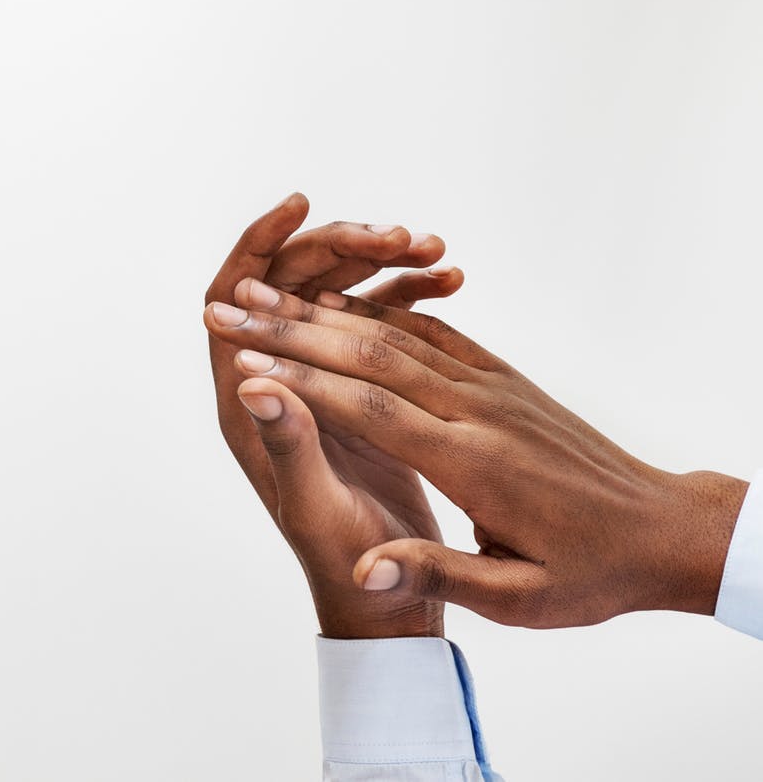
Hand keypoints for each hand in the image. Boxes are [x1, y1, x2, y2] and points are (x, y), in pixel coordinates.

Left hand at [205, 194, 462, 639]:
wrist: (391, 601)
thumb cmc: (346, 565)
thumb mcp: (315, 507)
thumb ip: (287, 445)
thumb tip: (253, 380)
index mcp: (248, 402)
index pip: (233, 298)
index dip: (258, 246)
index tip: (301, 205)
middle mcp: (280, 381)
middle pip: (292, 286)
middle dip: (342, 249)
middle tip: (400, 237)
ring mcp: (322, 384)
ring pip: (339, 297)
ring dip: (383, 266)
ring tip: (435, 251)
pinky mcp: (364, 394)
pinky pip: (379, 322)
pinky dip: (411, 294)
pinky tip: (452, 278)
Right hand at [206, 272, 749, 626]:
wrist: (667, 531)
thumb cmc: (594, 574)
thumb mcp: (524, 600)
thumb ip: (441, 575)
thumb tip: (368, 573)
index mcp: (474, 461)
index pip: (370, 408)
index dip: (300, 380)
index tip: (239, 360)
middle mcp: (477, 410)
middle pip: (367, 354)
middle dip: (288, 327)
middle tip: (225, 308)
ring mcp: (490, 387)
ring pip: (392, 332)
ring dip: (320, 308)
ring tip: (261, 292)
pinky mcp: (501, 379)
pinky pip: (428, 333)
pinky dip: (375, 311)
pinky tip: (335, 301)